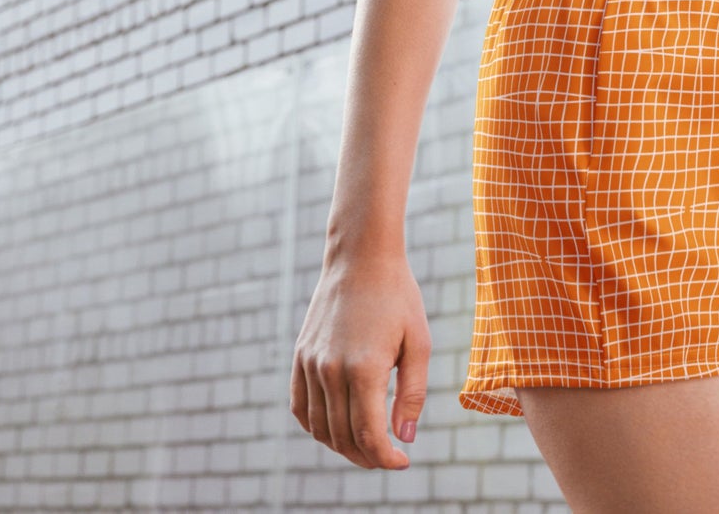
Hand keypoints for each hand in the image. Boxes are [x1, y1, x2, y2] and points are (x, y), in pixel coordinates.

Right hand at [290, 248, 430, 469]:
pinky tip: (335, 427)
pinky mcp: (300, 355)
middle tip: (388, 456)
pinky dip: (315, 427)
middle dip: (367, 457)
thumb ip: (413, 393)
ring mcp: (311, 363)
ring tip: (366, 445)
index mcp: (364, 369)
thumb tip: (404, 438)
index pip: (368, 435)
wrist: (361, 257)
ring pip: (319, 428)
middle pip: (343, 437)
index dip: (385, 458)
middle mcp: (331, 370)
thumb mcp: (419, 342)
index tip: (402, 461)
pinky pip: (300, 406)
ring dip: (342, 446)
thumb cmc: (398, 296)